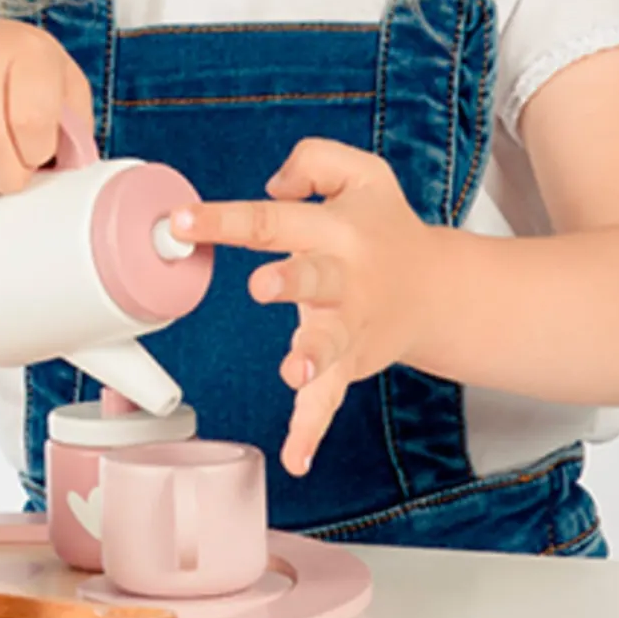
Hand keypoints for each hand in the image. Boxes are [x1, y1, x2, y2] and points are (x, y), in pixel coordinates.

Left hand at [168, 138, 445, 476]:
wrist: (438, 289)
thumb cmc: (384, 226)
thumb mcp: (361, 172)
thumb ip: (313, 161)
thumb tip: (270, 185)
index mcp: (334, 227)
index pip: (271, 219)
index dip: (224, 219)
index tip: (180, 222)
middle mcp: (344, 275)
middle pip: (314, 276)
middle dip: (291, 281)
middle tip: (262, 285)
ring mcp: (350, 324)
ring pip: (331, 341)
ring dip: (314, 356)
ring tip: (297, 372)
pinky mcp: (352, 362)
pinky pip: (331, 399)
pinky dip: (314, 427)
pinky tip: (295, 456)